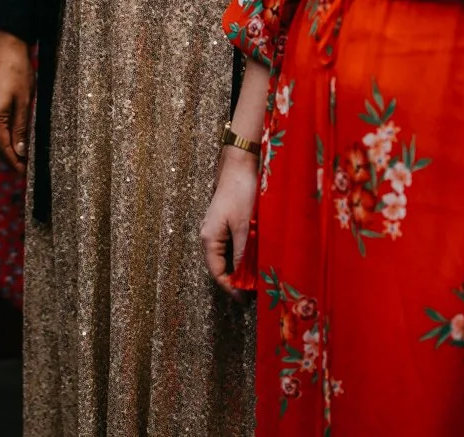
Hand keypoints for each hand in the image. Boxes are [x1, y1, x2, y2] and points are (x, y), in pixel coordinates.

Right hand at [0, 30, 33, 174]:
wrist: (7, 46)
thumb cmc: (20, 71)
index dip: (14, 162)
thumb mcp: (25, 101)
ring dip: (3, 148)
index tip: (24, 174)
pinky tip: (9, 137)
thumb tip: (21, 152)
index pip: (3, 147)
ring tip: (18, 157)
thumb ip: (21, 128)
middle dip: (8, 158)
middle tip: (23, 170)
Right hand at [201, 153, 257, 293]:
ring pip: (226, 255)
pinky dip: (241, 255)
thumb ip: (242, 253)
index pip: (216, 271)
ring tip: (254, 278)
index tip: (244, 299)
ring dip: (239, 267)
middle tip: (253, 291)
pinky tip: (253, 258)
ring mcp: (216, 228)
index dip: (229, 287)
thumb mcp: (243, 227)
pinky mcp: (224, 222)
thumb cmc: (240, 193)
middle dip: (234, 279)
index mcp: (209, 238)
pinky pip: (230, 245)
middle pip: (219, 265)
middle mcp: (209, 235)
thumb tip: (242, 277)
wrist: (239, 166)